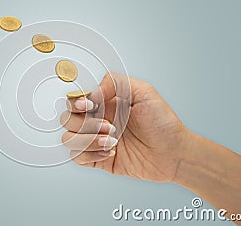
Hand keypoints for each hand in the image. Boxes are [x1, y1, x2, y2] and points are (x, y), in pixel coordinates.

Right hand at [60, 72, 192, 181]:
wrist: (174, 153)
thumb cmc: (163, 123)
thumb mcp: (144, 92)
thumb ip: (116, 82)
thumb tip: (92, 92)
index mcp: (104, 102)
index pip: (75, 99)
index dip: (76, 102)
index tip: (91, 105)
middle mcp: (96, 120)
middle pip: (67, 119)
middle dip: (86, 124)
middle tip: (110, 127)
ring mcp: (95, 140)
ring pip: (68, 139)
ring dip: (88, 140)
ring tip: (113, 142)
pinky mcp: (97, 158)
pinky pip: (77, 157)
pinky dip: (91, 155)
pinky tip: (110, 153)